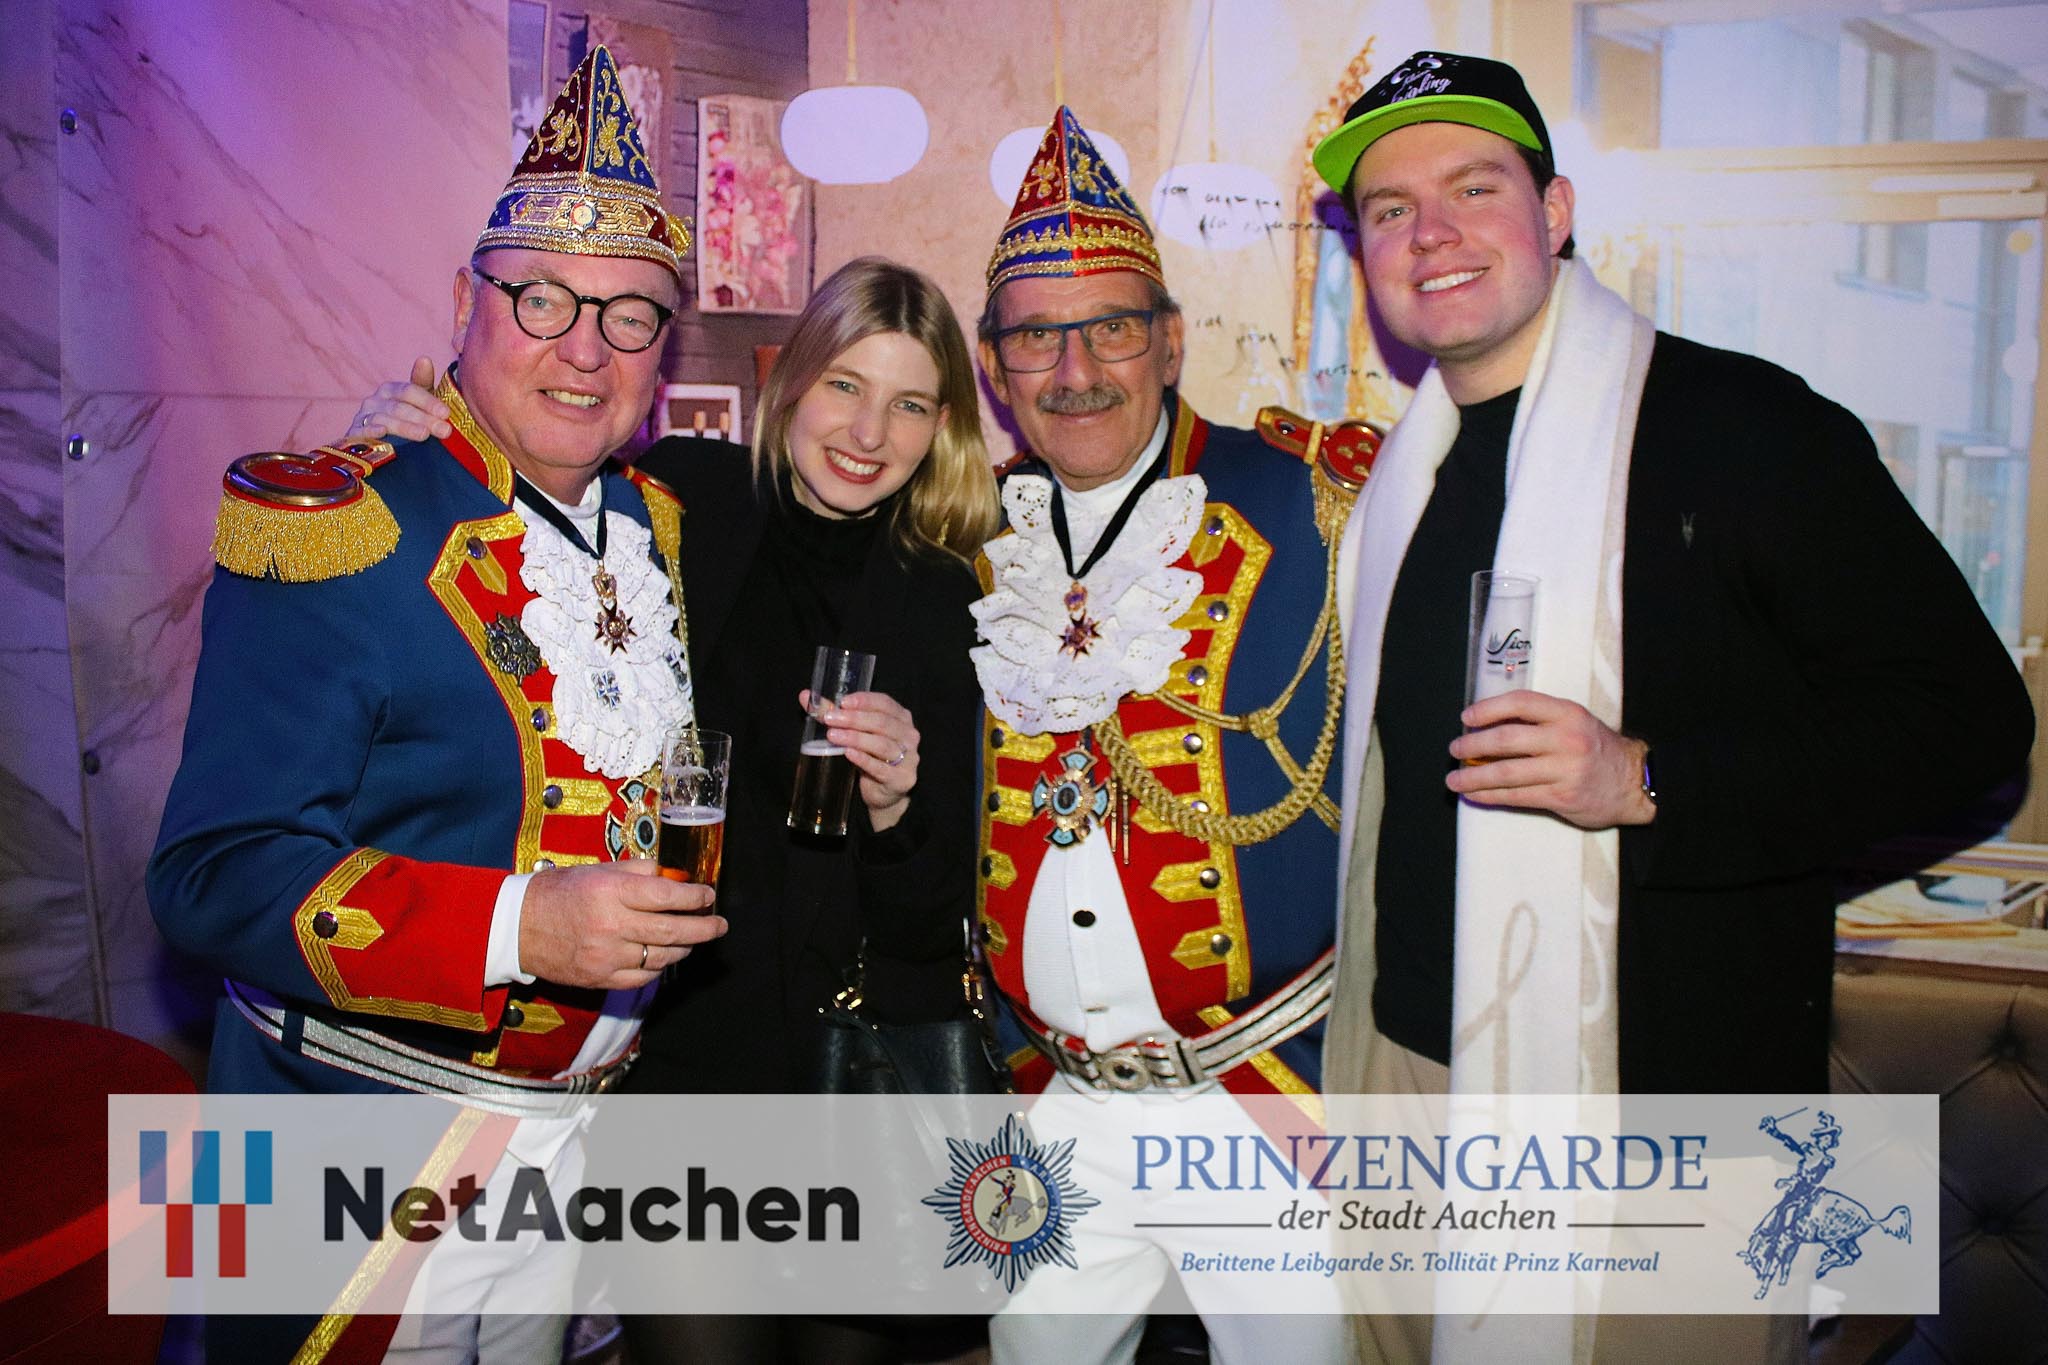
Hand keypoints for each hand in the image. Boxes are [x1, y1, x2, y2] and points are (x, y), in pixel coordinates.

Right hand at [344, 356, 451, 442]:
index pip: (409, 391)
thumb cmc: (405, 420)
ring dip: (405, 427)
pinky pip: (361, 431)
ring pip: (384, 419)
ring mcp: (363, 417)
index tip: (446, 413)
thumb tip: (424, 359)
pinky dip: (370, 431)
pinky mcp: (354, 435)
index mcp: (390, 390)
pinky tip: (382, 433)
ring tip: (424, 434)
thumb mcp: (417, 403)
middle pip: (400, 408)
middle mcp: (374, 401)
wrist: (380, 446)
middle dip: (424, 418)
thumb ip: (422, 382)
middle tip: (445, 430)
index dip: (428, 402)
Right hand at [516, 860, 723, 988]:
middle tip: (719, 925)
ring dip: (685, 948)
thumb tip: (676, 878)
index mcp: (611, 892)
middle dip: (704, 928)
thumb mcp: (600, 870)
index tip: (709, 896)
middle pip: (672, 931)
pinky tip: (665, 956)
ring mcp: (606, 956)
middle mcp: (612, 925)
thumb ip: (639, 872)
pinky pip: (643, 976)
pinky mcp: (600, 979)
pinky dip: (660, 966)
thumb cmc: (561, 892)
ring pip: (662, 957)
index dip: (695, 898)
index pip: (668, 896)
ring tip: (694, 938)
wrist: (519, 926)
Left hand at [804, 689, 919, 832]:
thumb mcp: (855, 732)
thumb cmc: (870, 757)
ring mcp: (909, 758)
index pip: (885, 703)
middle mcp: (909, 735)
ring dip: (856, 738)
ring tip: (833, 736)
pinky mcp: (902, 779)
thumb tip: (806, 696)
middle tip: (830, 719)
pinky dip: (864, 760)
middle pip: (882, 723)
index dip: (864, 701)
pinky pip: (881, 768)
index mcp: (901, 717)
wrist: (884, 793)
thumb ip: (833, 714)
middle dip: (855, 719)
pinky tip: (848, 754)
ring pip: (882, 744)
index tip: (842, 702)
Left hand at [1445, 690, 1654, 829]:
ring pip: (1506, 772)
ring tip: (1454, 780)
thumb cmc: (1597, 749)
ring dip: (1473, 777)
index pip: (1520, 702)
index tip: (1466, 717)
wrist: (1635, 782)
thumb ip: (1540, 721)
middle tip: (1454, 749)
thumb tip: (1489, 726)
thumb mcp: (1575, 722)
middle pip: (1506, 740)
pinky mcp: (1561, 796)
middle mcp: (1566, 738)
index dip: (1488, 708)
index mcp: (1567, 713)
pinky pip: (1515, 796)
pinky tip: (1474, 795)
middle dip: (1472, 745)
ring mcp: (1564, 769)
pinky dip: (1489, 796)